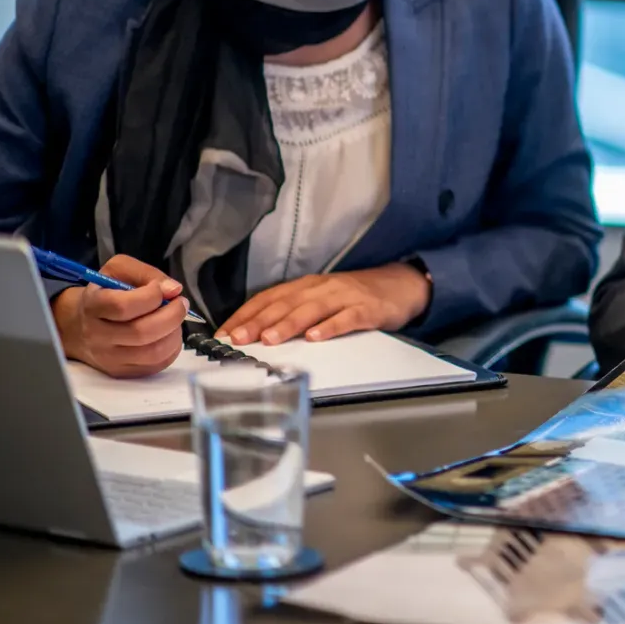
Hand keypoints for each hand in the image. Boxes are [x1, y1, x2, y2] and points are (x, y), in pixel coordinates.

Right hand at [50, 254, 189, 378]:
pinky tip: (168, 334)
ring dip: (174, 332)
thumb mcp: (118, 270)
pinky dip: (172, 348)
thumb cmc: (106, 293)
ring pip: (153, 352)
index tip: (164, 289)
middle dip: (172, 315)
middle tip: (181, 303)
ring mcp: (109, 358)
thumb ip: (146, 273)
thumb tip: (173, 289)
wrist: (80, 325)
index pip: (123, 306)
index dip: (152, 296)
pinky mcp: (121, 371)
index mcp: (94, 306)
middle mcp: (97, 335)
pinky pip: (157, 364)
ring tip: (174, 319)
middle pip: (142, 332)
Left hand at [219, 264, 430, 346]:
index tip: (223, 334)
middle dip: (258, 321)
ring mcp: (345, 297)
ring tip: (269, 339)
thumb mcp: (321, 297)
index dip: (245, 315)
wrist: (401, 284)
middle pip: (285, 304)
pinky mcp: (367, 309)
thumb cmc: (356, 295)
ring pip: (311, 309)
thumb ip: (293, 310)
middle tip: (237, 338)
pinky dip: (330, 327)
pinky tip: (316, 337)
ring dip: (288, 324)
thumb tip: (254, 333)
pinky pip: (346, 318)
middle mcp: (321, 288)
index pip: (268, 298)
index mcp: (306, 286)